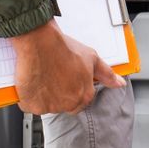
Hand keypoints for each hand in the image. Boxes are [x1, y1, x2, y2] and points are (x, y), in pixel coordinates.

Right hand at [10, 19, 125, 114]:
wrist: (40, 41)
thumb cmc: (63, 48)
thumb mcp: (92, 58)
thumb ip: (107, 74)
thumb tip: (119, 83)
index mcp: (84, 95)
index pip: (81, 101)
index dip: (72, 89)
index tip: (66, 80)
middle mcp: (69, 103)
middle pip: (64, 105)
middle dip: (59, 94)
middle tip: (53, 77)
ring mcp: (50, 106)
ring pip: (46, 106)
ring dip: (44, 96)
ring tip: (43, 76)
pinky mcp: (32, 105)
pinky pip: (29, 106)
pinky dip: (29, 97)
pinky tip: (32, 82)